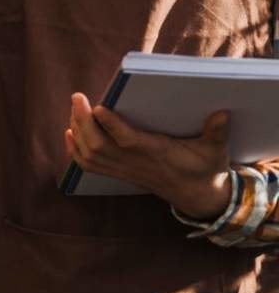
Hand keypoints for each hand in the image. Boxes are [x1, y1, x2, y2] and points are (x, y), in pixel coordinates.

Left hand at [65, 93, 232, 218]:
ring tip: (74, 108)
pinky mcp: (119, 174)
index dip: (111, 125)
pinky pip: (89, 166)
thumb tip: (223, 113)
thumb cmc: (205, 168)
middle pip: (99, 146)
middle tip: (77, 97)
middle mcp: (134, 162)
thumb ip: (216, 133)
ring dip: (77, 131)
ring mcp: (123, 170)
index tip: (98, 106)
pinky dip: (74, 150)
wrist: (197, 196)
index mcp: (156, 153)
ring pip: (90, 155)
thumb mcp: (216, 151)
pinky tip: (69, 132)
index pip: (128, 140)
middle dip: (83, 122)